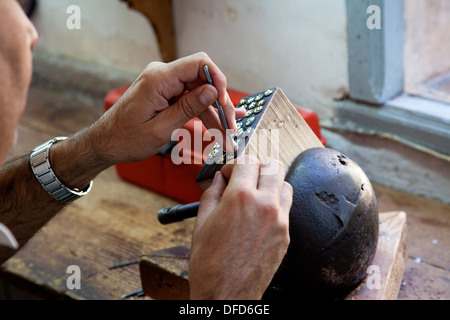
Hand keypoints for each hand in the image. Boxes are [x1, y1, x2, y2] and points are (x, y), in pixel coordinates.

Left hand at [89, 52, 244, 165]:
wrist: (105, 143)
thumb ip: (188, 108)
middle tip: (231, 126)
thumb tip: (213, 91)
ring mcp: (163, 84)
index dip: (218, 80)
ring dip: (214, 113)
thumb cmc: (126, 139)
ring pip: (199, 93)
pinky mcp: (164, 93)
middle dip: (220, 103)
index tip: (225, 103)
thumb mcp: (160, 129)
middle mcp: (162, 76)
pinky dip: (202, 114)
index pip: (199, 63)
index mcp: (159, 79)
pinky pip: (189, 100)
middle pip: (203, 80)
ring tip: (227, 135)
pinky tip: (217, 127)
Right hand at [189, 156, 292, 299]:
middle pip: (273, 166)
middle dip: (256, 167)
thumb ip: (212, 194)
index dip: (234, 164)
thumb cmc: (209, 264)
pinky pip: (286, 208)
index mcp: (240, 198)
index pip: (247, 161)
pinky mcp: (285, 235)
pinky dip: (274, 204)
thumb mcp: (201, 223)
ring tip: (254, 194)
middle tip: (244, 177)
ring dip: (270, 183)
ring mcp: (279, 221)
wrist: (225, 295)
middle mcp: (264, 206)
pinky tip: (259, 214)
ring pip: (285, 184)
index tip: (228, 174)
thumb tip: (218, 179)